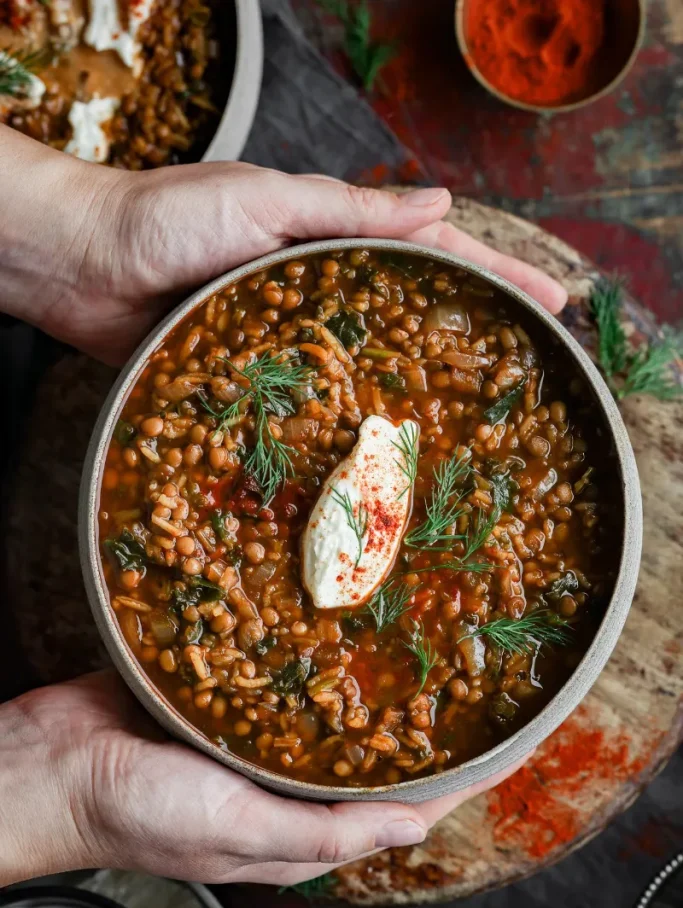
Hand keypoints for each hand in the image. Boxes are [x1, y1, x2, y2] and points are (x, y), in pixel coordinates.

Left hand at [0, 128, 566, 366]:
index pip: (431, 256)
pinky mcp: (254, 381)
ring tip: (476, 422)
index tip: (551, 302)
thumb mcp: (266, 200)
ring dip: (419, 388)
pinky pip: (313, 403)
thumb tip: (442, 204)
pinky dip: (348, 422)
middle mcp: (319, 291)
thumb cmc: (167, 219)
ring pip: (368, 366)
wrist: (85, 267)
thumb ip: (349, 211)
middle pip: (411, 316)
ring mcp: (289, 339)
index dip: (494, 277)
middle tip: (532, 369)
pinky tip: (380, 449)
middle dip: (472, 338)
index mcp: (330, 240)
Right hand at [0, 672, 527, 886]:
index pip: (405, 807)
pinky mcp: (231, 689)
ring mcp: (261, 732)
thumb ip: (324, 830)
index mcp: (301, 827)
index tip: (516, 742)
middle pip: (378, 751)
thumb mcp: (239, 831)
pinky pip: (289, 669)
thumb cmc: (142, 810)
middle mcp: (290, 779)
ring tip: (429, 633)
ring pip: (337, 703)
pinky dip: (320, 649)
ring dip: (379, 676)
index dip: (464, 780)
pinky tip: (346, 616)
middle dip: (429, 720)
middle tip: (477, 671)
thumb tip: (415, 826)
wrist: (55, 761)